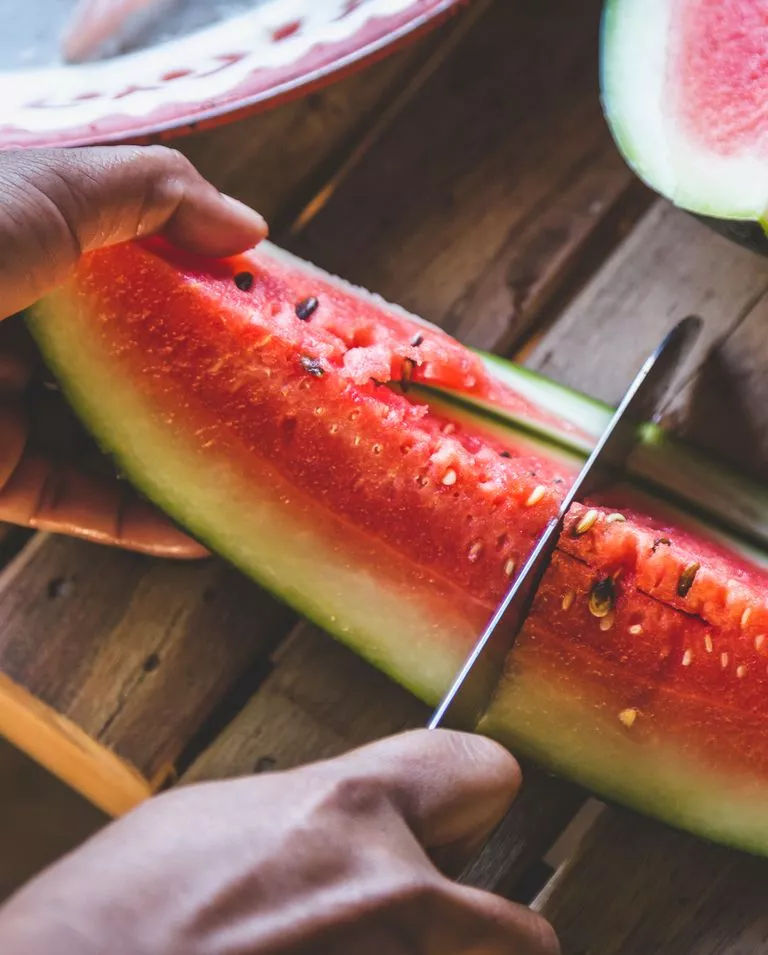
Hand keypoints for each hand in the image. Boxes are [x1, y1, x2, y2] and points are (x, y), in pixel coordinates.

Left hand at [0, 146, 266, 556]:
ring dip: (175, 453)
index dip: (193, 276)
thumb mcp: (48, 190)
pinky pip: (77, 501)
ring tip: (252, 461)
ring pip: (104, 436)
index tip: (258, 296)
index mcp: (21, 247)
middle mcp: (12, 325)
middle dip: (195, 370)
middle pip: (124, 355)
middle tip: (268, 386)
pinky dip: (138, 521)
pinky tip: (198, 530)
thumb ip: (151, 193)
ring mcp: (0, 405)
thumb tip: (248, 228)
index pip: (126, 263)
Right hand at [0, 730, 558, 954]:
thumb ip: (315, 815)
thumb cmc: (115, 919)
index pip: (486, 775)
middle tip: (407, 938)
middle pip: (520, 931)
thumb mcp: (217, 821)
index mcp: (349, 811)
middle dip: (475, 933)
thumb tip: (368, 823)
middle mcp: (394, 898)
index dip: (467, 803)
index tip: (457, 826)